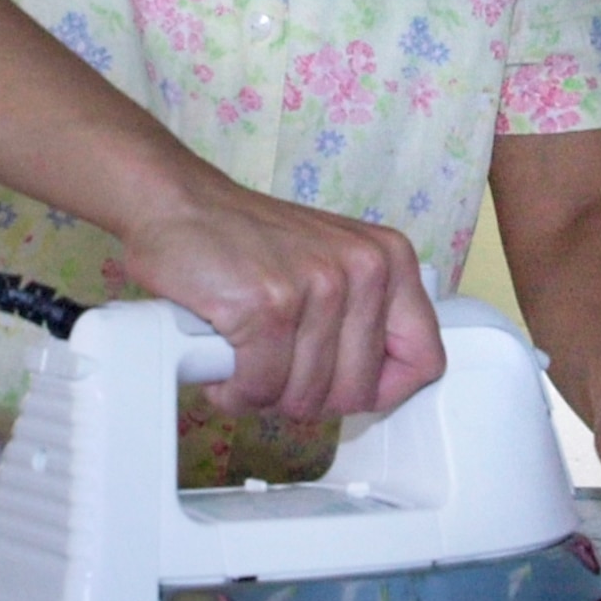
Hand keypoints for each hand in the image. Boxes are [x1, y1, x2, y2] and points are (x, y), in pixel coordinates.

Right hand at [121, 167, 444, 420]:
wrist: (177, 202)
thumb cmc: (246, 238)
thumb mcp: (331, 261)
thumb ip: (362, 314)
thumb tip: (379, 384)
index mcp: (390, 260)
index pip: (424, 360)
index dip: (383, 391)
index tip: (344, 388)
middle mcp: (364, 270)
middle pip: (358, 392)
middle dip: (310, 398)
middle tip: (277, 370)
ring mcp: (318, 287)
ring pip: (306, 398)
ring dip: (265, 393)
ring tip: (246, 356)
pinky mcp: (268, 307)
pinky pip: (259, 390)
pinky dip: (234, 390)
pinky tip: (222, 362)